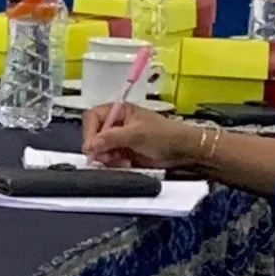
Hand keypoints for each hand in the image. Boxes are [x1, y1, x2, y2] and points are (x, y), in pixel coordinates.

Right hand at [82, 102, 204, 170]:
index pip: (93, 118)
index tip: (90, 147)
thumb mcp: (135, 134)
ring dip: (106, 156)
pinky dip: (114, 162)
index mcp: (118, 111)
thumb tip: (90, 145)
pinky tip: (123, 164)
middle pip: (95, 134)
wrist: (184, 151)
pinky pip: (111, 157)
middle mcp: (116, 123)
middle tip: (101, 157)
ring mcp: (121, 138)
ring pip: (102, 147)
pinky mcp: (125, 152)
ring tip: (116, 161)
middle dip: (98, 146)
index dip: (89, 132)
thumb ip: (111, 138)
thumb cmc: (163, 134)